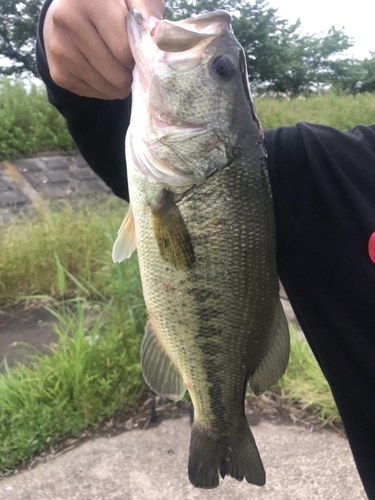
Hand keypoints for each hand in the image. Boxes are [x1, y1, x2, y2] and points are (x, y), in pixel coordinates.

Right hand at [43, 0, 164, 99]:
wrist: (71, 12)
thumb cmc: (113, 4)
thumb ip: (147, 11)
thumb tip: (154, 37)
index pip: (124, 50)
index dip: (137, 55)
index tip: (137, 47)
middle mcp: (67, 21)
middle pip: (118, 74)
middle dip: (130, 73)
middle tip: (130, 60)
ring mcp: (60, 49)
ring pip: (108, 88)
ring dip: (120, 83)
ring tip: (117, 64)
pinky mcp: (58, 74)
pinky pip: (95, 94)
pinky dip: (105, 88)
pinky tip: (102, 69)